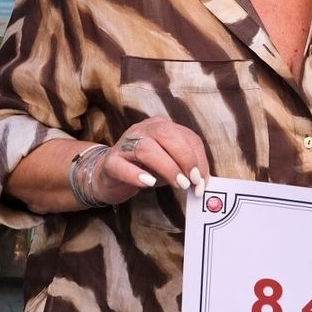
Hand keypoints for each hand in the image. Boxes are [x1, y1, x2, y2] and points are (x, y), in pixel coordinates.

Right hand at [88, 117, 210, 204]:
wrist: (108, 175)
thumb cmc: (144, 168)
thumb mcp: (169, 165)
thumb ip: (185, 169)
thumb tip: (202, 182)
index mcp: (161, 127)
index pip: (186, 136)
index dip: (198, 158)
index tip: (203, 180)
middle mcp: (142, 130)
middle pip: (166, 134)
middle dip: (184, 158)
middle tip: (192, 181)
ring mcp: (124, 144)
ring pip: (145, 148)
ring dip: (167, 167)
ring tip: (178, 185)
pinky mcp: (110, 162)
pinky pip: (121, 165)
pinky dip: (136, 174)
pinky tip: (149, 183)